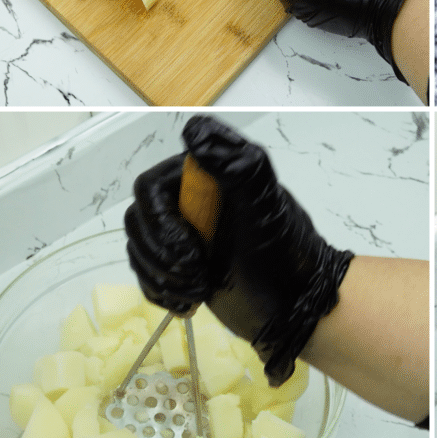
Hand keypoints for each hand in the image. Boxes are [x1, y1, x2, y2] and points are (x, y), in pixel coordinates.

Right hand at [124, 115, 354, 384]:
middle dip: (163, 255)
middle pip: (140, 220)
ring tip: (199, 289)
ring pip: (140, 248)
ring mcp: (184, 229)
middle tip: (198, 275)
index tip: (191, 248)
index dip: (161, 221)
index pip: (151, 188)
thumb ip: (239, 169)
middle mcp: (192, 197)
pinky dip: (160, 291)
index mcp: (208, 175)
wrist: (296, 303)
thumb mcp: (264, 211)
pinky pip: (146, 272)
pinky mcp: (180, 260)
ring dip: (163, 277)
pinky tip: (188, 300)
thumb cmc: (285, 256)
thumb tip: (198, 134)